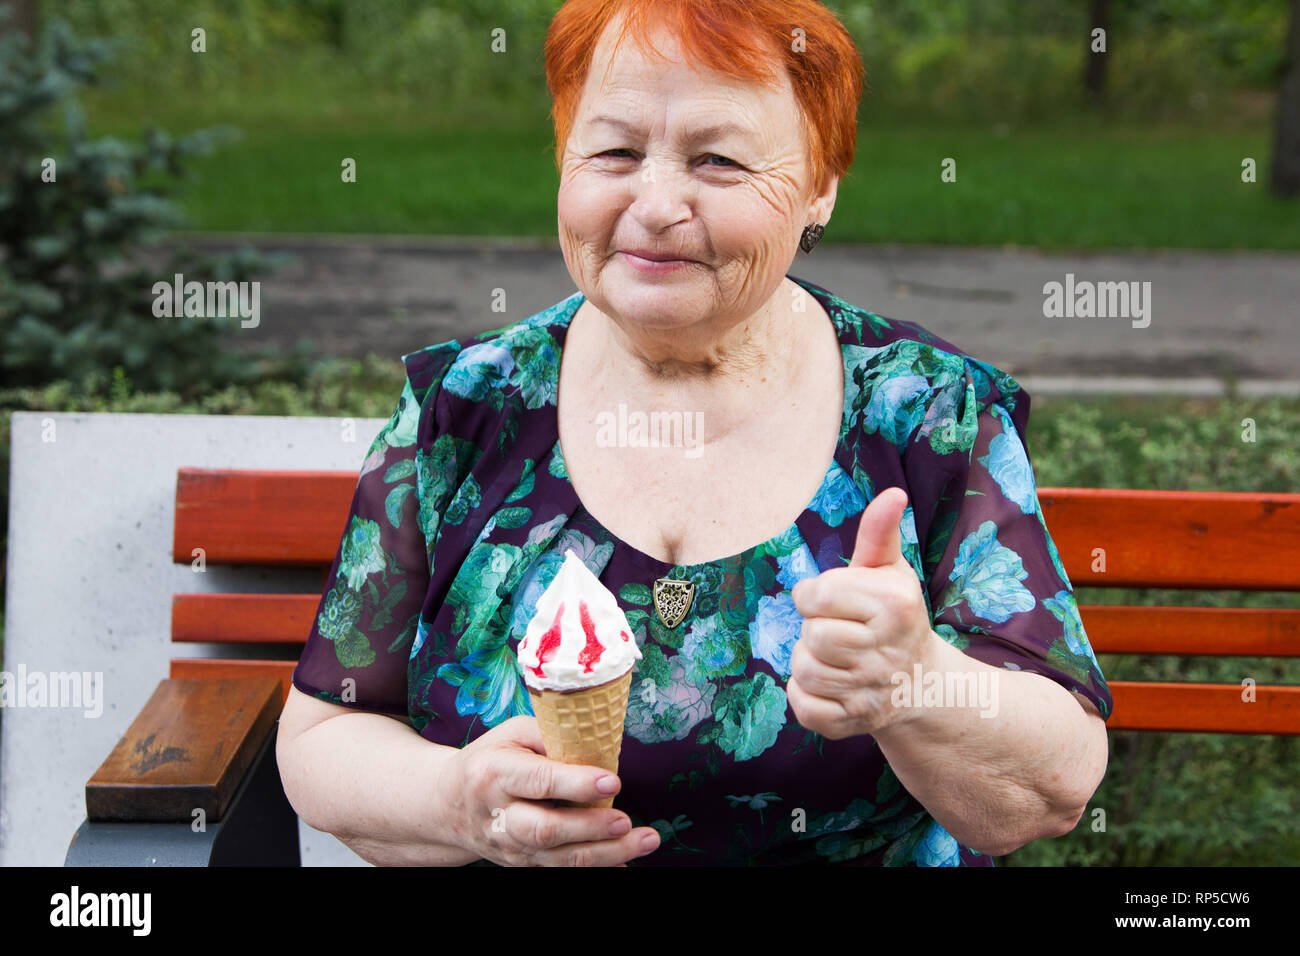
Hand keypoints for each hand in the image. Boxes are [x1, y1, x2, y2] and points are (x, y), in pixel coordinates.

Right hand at [440, 715, 661, 865]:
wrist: (446, 804)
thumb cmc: (489, 759)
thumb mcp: (511, 734)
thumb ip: (551, 735)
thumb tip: (598, 744)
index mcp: (494, 773)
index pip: (538, 781)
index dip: (576, 784)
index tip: (612, 781)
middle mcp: (498, 815)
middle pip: (545, 830)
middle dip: (589, 827)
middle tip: (626, 820)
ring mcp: (508, 846)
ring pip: (557, 858)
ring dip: (605, 853)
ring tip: (645, 840)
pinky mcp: (520, 864)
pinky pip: (559, 871)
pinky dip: (595, 869)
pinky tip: (626, 860)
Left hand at [787, 487, 939, 739]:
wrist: (921, 682)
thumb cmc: (893, 615)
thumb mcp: (888, 570)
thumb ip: (879, 533)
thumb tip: (893, 493)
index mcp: (895, 605)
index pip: (817, 595)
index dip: (814, 595)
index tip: (834, 600)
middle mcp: (888, 651)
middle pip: (812, 636)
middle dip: (814, 630)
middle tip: (838, 631)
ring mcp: (872, 692)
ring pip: (804, 672)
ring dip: (809, 662)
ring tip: (834, 657)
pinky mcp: (854, 723)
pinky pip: (804, 708)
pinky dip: (805, 697)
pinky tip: (828, 686)